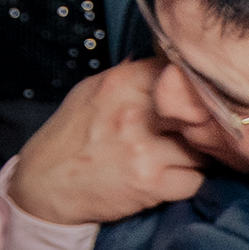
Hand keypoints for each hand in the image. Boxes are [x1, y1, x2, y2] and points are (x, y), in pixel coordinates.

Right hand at [12, 58, 206, 226]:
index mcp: (120, 83)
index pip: (181, 74)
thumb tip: (167, 65)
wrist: (45, 183)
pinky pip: (195, 181)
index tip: (188, 102)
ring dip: (196, 157)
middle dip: (201, 125)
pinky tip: (167, 180)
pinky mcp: (151, 184)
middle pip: (200, 112)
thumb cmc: (70, 137)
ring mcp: (144, 149)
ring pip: (204, 149)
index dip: (190, 90)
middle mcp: (134, 111)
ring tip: (175, 159)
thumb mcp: (90, 92)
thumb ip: (129, 77)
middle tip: (189, 134)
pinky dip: (186, 183)